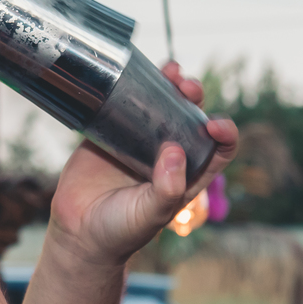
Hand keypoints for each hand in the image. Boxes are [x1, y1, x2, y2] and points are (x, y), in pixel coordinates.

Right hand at [47, 62, 237, 266]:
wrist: (78, 233)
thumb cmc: (120, 231)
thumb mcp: (150, 215)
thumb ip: (166, 189)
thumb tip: (176, 151)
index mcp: (188, 175)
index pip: (219, 149)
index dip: (224, 133)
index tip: (213, 125)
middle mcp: (169, 154)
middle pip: (191, 117)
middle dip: (194, 97)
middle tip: (186, 87)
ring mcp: (140, 141)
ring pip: (161, 104)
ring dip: (169, 84)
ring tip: (171, 70)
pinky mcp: (110, 132)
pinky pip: (124, 104)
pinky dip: (132, 86)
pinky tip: (134, 72)